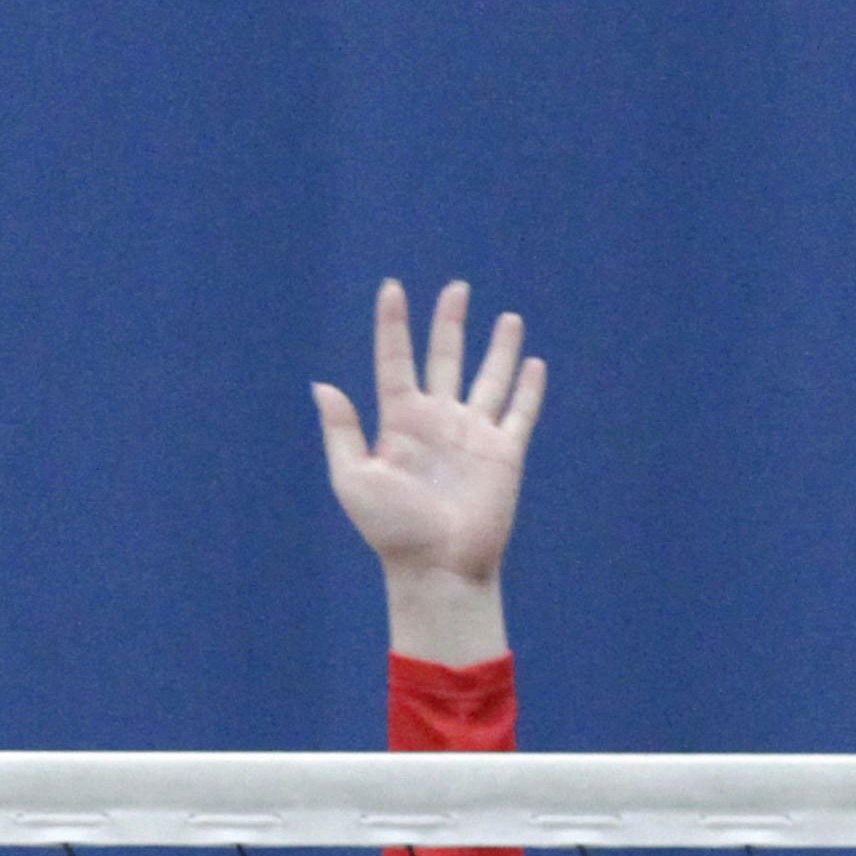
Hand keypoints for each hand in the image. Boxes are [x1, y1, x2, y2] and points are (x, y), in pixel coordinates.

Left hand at [314, 279, 542, 656]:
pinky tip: (533, 363)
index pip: (395, 361)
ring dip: (499, 348)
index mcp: (400, 422)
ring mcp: (473, 434)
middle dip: (450, 323)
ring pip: (490, 377)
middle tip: (456, 289)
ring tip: (509, 318)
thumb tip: (322, 385)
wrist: (437, 566)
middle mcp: (438, 421)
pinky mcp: (505, 453)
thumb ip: (342, 432)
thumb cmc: (391, 530)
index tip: (392, 288)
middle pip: (446, 358)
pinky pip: (519, 412)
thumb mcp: (354, 478)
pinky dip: (528, 388)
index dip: (393, 325)